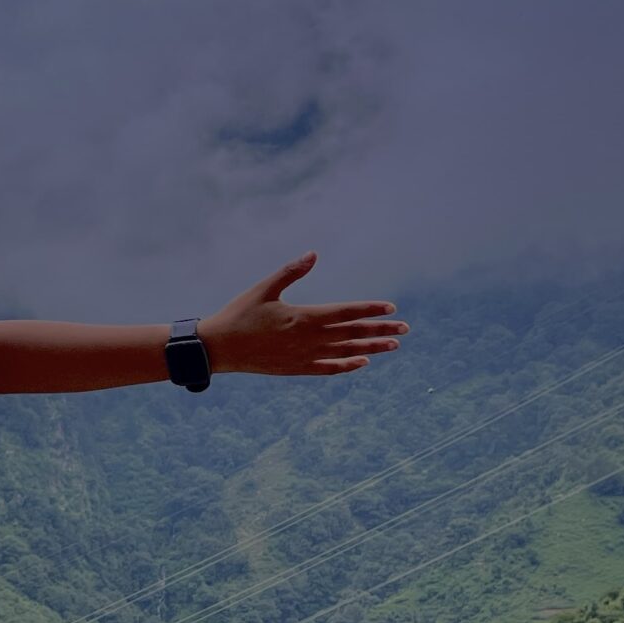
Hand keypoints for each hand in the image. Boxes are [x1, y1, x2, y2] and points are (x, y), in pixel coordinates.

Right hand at [200, 252, 405, 376]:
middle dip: (380, 330)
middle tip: (405, 328)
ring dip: (371, 348)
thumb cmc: (238, 314)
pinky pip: (328, 368)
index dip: (370, 309)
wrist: (218, 348)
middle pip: (353, 333)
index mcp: (303, 316)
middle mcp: (309, 338)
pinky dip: (347, 366)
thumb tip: (313, 254)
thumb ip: (291, 272)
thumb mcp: (263, 288)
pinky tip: (362, 362)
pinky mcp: (296, 368)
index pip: (346, 312)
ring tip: (393, 346)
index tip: (391, 308)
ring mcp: (304, 356)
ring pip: (346, 352)